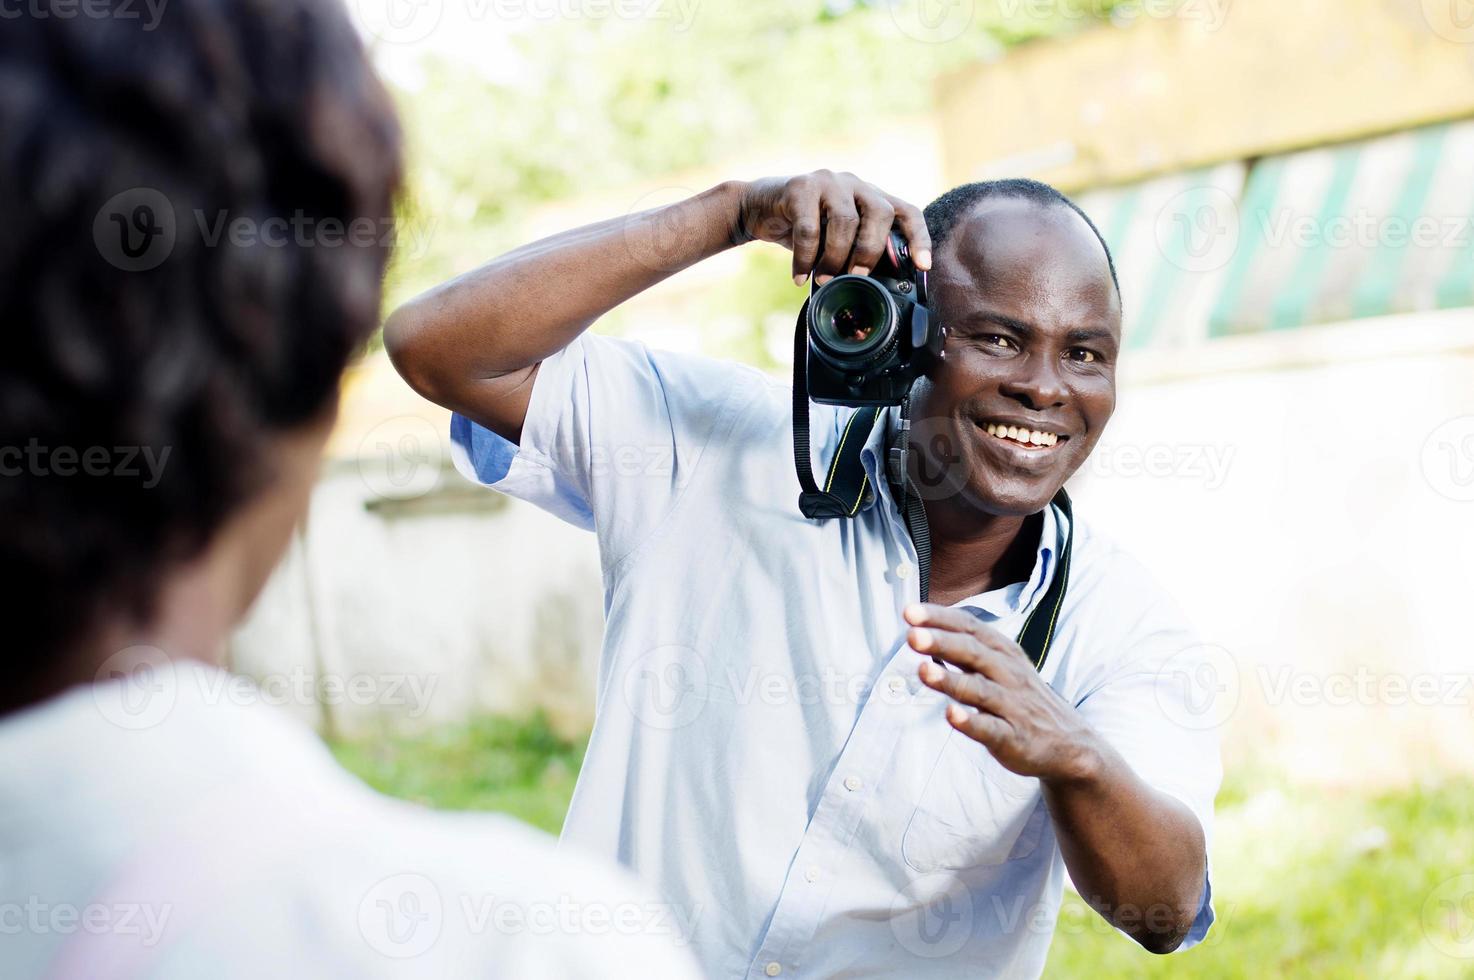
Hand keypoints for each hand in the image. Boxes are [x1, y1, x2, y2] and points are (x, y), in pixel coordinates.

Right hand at [736, 171, 930, 285]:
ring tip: (823, 279)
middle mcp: (854, 184)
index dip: (919, 238)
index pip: (906, 211)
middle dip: (870, 251)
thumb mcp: (834, 240)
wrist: (756, 208)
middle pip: (879, 213)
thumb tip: (872, 287)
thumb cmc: (802, 228)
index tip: (923, 266)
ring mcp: (828, 181)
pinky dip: (806, 259)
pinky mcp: (800, 187)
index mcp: (869, 196)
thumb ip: (854, 252)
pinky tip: (800, 277)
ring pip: (845, 220)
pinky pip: (809, 228)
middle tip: (857, 277)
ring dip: (835, 257)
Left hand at [905, 603, 1102, 783]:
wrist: (1069, 744)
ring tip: (922, 671)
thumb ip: (962, 650)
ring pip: (979, 690)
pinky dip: (971, 722)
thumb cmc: (1020, 698)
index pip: (969, 627)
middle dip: (942, 643)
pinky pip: (990, 729)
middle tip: (912, 635)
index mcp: (1002, 652)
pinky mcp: (1013, 738)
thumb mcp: (999, 665)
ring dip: (950, 680)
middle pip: (973, 653)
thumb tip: (919, 629)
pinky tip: (951, 715)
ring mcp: (1012, 706)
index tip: (910, 612)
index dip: (940, 619)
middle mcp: (1008, 674)